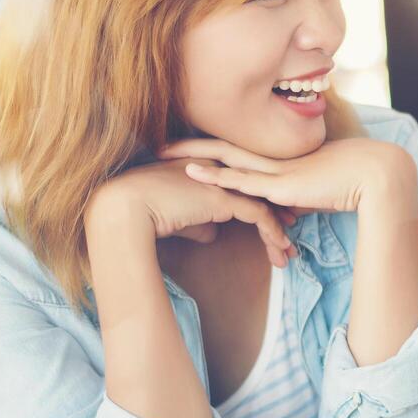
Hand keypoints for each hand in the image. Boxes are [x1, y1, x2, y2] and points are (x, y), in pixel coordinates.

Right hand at [87, 157, 297, 267]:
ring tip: (288, 253)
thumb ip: (198, 221)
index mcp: (205, 165)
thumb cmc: (144, 212)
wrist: (125, 208)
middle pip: (259, 188)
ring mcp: (222, 180)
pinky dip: (272, 234)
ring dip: (278, 229)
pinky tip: (279, 250)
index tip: (274, 219)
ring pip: (263, 203)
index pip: (242, 181)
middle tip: (292, 230)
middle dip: (279, 210)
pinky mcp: (224, 198)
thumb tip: (211, 233)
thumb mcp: (177, 216)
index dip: (259, 200)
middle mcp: (217, 167)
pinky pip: (258, 216)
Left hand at [158, 137, 416, 215]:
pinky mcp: (280, 184)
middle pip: (223, 146)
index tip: (185, 146)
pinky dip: (214, 176)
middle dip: (190, 144)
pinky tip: (191, 172)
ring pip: (225, 158)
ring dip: (192, 154)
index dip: (210, 146)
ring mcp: (275, 169)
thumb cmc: (351, 184)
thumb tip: (285, 213)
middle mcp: (273, 159)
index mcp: (279, 159)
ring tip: (161, 152)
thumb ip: (296, 199)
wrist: (375, 176)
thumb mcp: (315, 192)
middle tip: (158, 142)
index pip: (238, 150)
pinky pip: (241, 180)